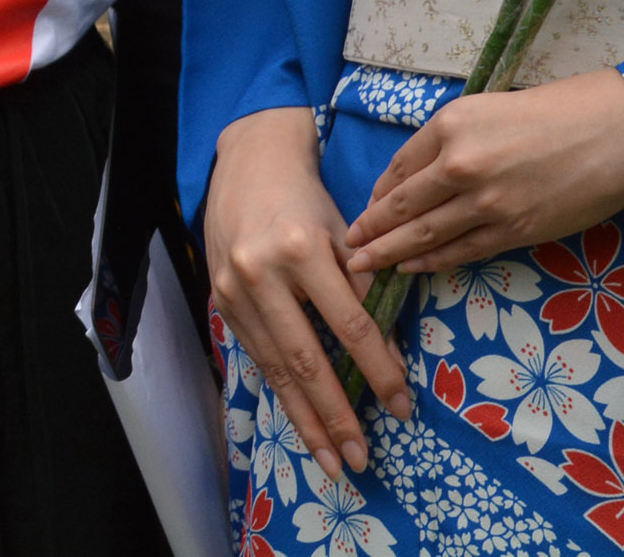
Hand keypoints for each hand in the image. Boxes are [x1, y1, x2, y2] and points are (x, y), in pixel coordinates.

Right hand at [203, 105, 408, 475]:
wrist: (248, 164)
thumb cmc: (305, 198)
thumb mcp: (343, 232)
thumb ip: (363, 289)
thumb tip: (391, 357)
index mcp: (300, 250)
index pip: (349, 326)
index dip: (378, 370)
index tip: (402, 405)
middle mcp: (260, 274)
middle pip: (305, 360)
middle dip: (336, 415)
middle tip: (361, 458)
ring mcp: (234, 291)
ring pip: (275, 369)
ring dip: (305, 420)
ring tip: (330, 460)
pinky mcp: (220, 301)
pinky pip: (257, 357)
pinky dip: (281, 393)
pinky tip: (300, 422)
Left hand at [346, 69, 623, 277]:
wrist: (617, 129)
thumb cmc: (558, 110)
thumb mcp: (489, 108)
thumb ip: (453, 141)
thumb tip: (423, 176)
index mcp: (450, 125)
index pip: (398, 167)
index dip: (378, 194)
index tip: (365, 210)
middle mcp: (459, 163)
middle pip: (400, 205)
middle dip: (370, 231)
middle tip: (347, 249)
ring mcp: (486, 202)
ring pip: (424, 234)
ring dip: (391, 254)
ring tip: (365, 267)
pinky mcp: (514, 230)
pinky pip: (462, 251)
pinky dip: (433, 262)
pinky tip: (413, 269)